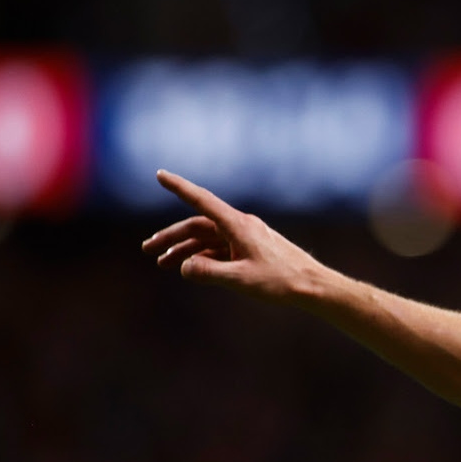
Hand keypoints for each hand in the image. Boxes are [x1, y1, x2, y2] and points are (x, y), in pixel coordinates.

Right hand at [141, 170, 327, 302]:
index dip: (179, 187)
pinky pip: (220, 248)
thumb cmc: (281, 281)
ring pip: (208, 238)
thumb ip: (208, 272)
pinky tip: (190, 267)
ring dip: (185, 249)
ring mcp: (247, 237)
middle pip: (198, 225)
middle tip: (147, 250)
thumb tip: (184, 266)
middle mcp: (241, 226)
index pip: (201, 201)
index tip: (160, 174)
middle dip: (171, 237)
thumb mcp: (240, 279)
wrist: (313, 286)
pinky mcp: (252, 249)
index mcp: (238, 225)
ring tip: (162, 264)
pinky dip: (203, 255)